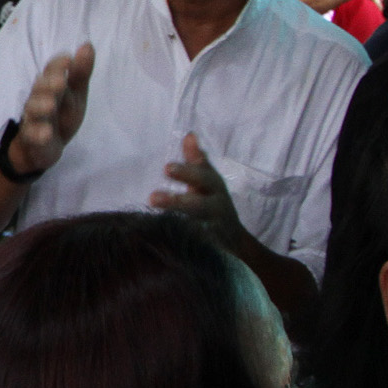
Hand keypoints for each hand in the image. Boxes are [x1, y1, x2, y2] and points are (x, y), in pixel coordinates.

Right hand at [8, 46, 92, 177]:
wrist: (43, 146)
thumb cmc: (61, 114)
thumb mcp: (75, 93)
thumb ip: (81, 72)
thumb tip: (88, 44)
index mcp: (49, 84)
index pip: (50, 69)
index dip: (57, 65)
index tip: (68, 60)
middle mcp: (38, 98)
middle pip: (39, 87)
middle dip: (49, 83)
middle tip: (61, 82)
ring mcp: (33, 118)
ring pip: (33, 109)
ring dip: (41, 106)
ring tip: (51, 105)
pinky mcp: (31, 138)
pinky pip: (32, 135)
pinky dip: (38, 134)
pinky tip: (47, 133)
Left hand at [152, 133, 246, 247]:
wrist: (235, 242)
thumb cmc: (212, 203)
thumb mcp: (208, 181)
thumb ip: (196, 161)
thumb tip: (189, 135)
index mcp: (214, 189)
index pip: (203, 178)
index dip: (187, 173)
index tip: (166, 168)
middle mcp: (216, 210)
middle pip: (198, 206)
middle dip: (176, 202)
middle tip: (152, 198)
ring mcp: (215, 233)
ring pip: (197, 230)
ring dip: (178, 227)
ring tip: (155, 225)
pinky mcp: (210, 252)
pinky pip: (196, 251)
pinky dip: (181, 249)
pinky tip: (163, 246)